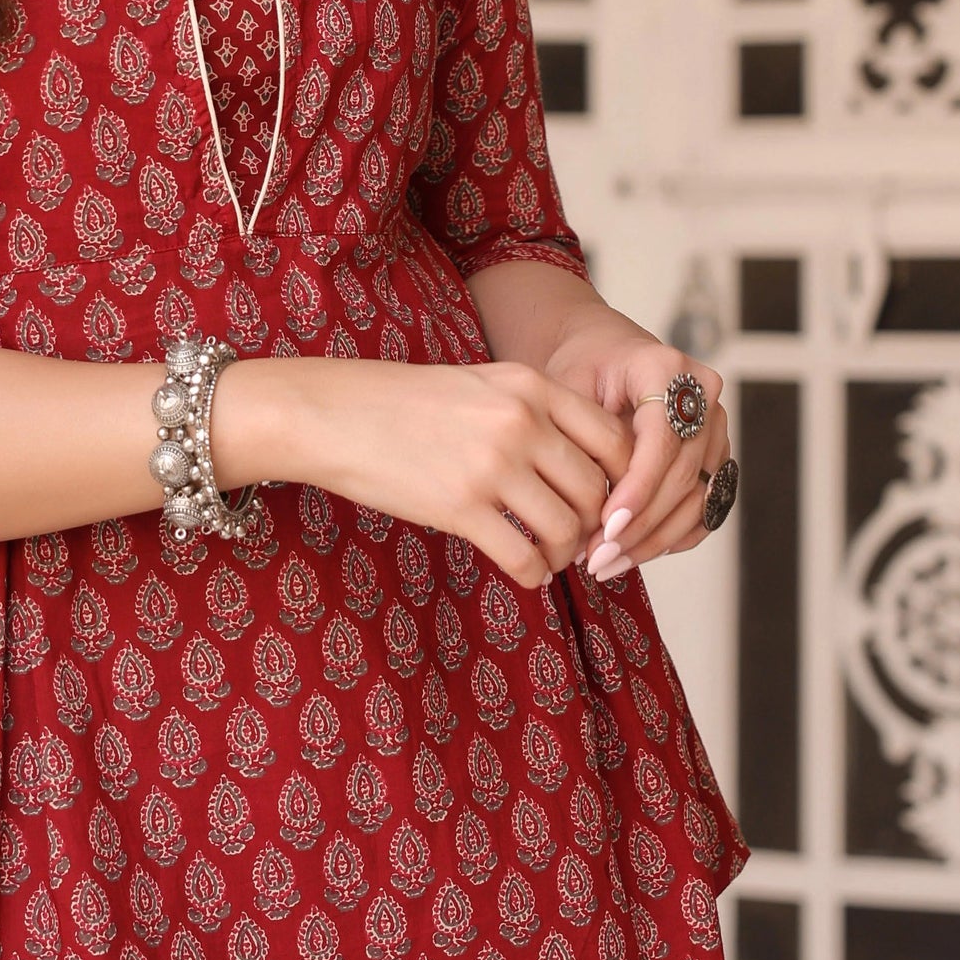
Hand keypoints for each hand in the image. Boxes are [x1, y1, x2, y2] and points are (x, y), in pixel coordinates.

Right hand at [211, 356, 633, 591]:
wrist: (336, 414)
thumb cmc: (408, 403)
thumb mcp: (483, 385)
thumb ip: (536, 413)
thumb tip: (587, 466)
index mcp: (532, 387)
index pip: (614, 440)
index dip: (624, 480)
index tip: (609, 501)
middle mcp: (521, 422)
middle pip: (596, 491)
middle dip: (596, 525)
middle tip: (582, 540)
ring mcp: (492, 465)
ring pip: (567, 529)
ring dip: (567, 553)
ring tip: (551, 557)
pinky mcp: (460, 507)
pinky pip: (523, 556)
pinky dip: (534, 573)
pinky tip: (526, 571)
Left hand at [543, 323, 731, 578]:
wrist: (602, 354)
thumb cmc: (580, 368)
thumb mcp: (567, 387)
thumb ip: (579, 435)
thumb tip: (584, 505)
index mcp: (667, 368)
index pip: (663, 440)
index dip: (638, 488)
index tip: (607, 527)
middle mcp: (703, 395)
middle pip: (684, 475)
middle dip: (640, 525)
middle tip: (596, 558)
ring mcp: (716, 427)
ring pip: (698, 499)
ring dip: (654, 541)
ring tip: (606, 563)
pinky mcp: (716, 457)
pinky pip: (705, 508)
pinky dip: (671, 538)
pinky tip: (631, 555)